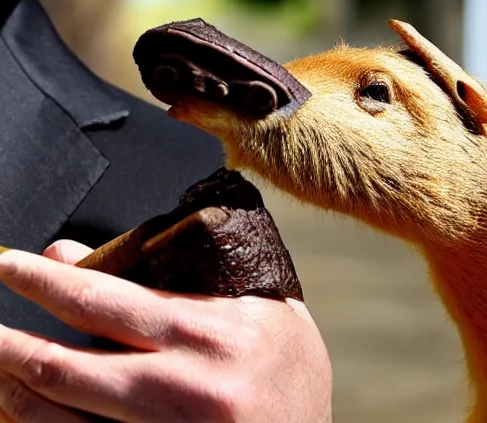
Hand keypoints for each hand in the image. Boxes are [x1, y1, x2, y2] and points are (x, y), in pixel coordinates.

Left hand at [0, 241, 331, 421]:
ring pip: (61, 418)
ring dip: (14, 387)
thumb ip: (180, 273)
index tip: (12, 264)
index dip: (46, 281)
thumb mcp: (250, 301)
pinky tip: (24, 407)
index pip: (105, 299)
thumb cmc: (284, 358)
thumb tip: (85, 254)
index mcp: (206, 331)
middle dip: (10, 340)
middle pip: (69, 364)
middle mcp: (183, 387)